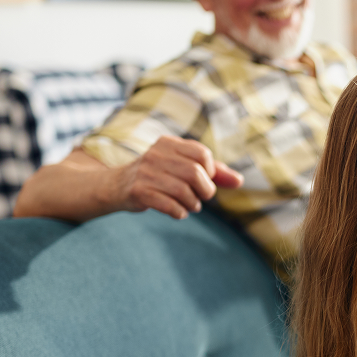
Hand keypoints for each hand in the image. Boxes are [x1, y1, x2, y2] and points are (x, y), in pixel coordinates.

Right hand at [117, 136, 243, 218]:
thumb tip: (240, 181)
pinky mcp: (138, 191)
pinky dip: (179, 212)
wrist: (116, 186)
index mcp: (168, 143)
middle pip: (195, 173)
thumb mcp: (182, 167)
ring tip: (190, 206)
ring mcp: (145, 172)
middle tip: (201, 198)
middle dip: (205, 191)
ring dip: (192, 204)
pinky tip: (179, 213)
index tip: (204, 179)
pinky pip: (168, 204)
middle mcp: (156, 154)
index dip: (210, 171)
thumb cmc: (158, 176)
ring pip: (183, 191)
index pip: (202, 154)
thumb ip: (213, 172)